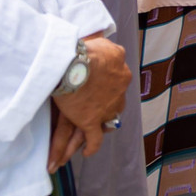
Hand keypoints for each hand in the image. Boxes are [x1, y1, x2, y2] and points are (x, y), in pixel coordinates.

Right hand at [50, 35, 130, 164]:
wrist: (73, 63)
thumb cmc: (85, 49)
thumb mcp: (103, 43)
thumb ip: (107, 49)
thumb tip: (107, 47)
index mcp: (121, 72)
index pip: (118, 83)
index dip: (109, 88)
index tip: (100, 89)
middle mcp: (119, 91)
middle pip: (115, 104)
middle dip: (106, 109)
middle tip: (96, 112)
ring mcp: (106, 108)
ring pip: (106, 122)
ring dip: (99, 127)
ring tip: (89, 136)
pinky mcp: (91, 121)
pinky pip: (94, 139)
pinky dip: (91, 146)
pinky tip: (87, 152)